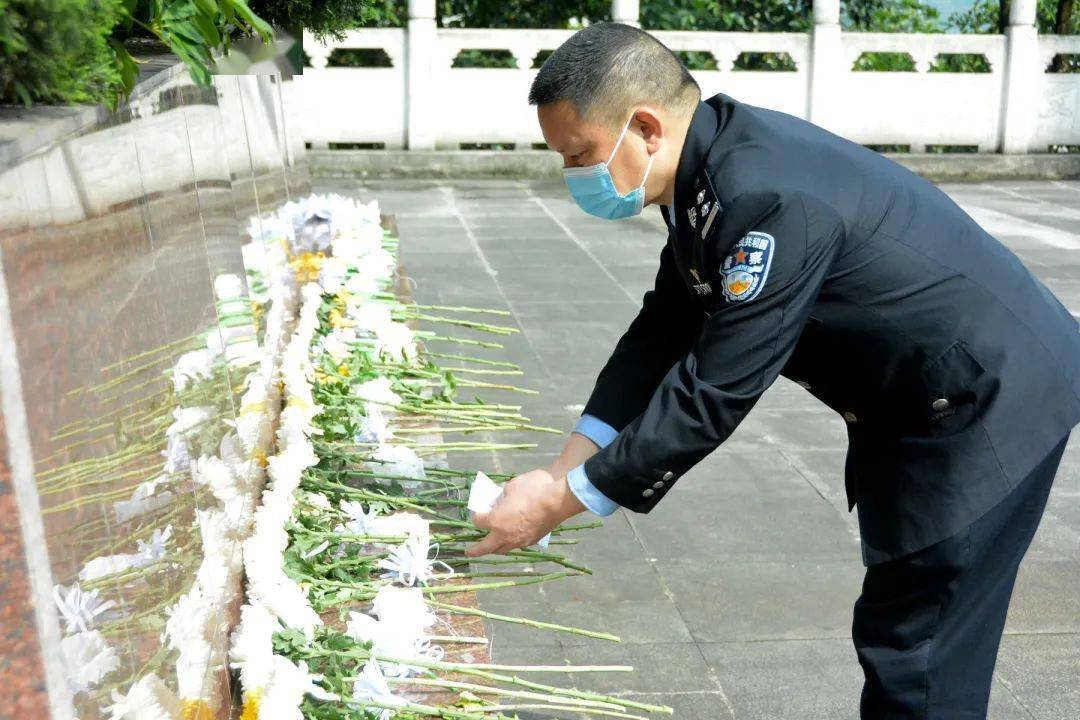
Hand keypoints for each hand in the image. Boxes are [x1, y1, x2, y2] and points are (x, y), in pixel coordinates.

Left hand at [466, 468, 585, 556]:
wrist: (557, 500)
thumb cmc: (532, 489)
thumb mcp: (511, 486)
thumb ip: (502, 495)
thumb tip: (501, 498)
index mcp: (495, 520)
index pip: (477, 522)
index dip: (477, 515)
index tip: (480, 510)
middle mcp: (504, 535)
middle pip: (485, 547)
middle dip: (475, 550)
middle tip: (469, 552)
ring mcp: (519, 541)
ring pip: (503, 550)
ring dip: (495, 547)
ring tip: (492, 546)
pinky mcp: (532, 541)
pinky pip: (518, 545)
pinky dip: (512, 542)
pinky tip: (514, 537)